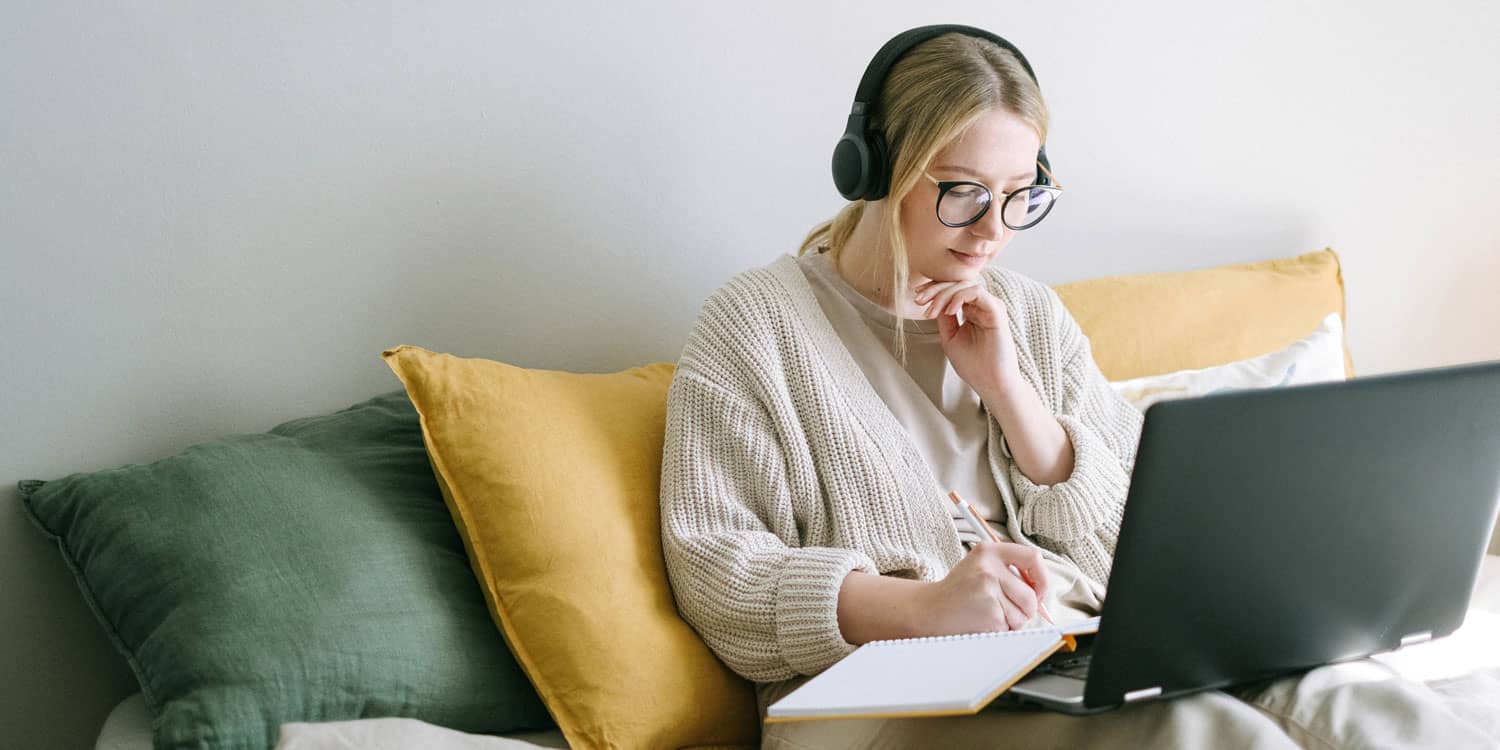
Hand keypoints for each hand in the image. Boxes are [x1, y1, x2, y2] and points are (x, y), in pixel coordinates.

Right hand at [910, 541, 1049, 635]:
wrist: (929, 610)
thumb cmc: (958, 592)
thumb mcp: (980, 568)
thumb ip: (1010, 572)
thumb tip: (1042, 592)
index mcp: (989, 551)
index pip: (1032, 557)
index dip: (1041, 577)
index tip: (1037, 590)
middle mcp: (989, 568)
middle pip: (1031, 595)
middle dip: (1025, 610)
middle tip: (1004, 609)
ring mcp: (988, 590)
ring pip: (1024, 615)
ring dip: (1012, 622)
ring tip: (989, 614)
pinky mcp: (989, 613)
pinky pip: (1010, 627)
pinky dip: (1001, 630)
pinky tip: (982, 622)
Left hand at [913, 278, 1020, 396]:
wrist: (990, 383)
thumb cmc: (973, 365)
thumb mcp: (950, 338)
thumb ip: (944, 318)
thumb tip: (933, 300)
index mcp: (972, 311)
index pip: (953, 290)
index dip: (933, 290)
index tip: (917, 298)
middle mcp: (982, 306)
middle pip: (957, 284)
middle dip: (934, 289)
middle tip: (919, 300)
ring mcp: (990, 307)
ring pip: (965, 285)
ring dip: (943, 294)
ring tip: (931, 311)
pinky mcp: (996, 311)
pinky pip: (976, 292)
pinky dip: (959, 297)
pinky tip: (948, 311)